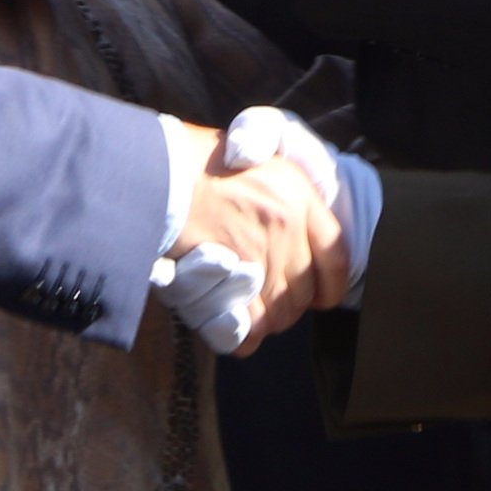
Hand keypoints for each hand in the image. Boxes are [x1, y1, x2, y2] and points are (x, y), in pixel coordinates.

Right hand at [154, 116, 347, 351]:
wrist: (154, 170)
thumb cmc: (194, 162)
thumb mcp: (254, 157)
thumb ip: (281, 197)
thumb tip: (295, 235)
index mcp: (298, 192)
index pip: (336, 255)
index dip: (331, 285)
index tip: (321, 296)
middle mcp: (287, 224)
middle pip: (304, 292)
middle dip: (287, 305)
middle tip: (262, 300)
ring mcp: (260, 253)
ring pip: (279, 314)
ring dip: (262, 319)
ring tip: (239, 307)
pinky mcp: (229, 279)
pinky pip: (249, 328)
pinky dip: (239, 334)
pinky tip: (228, 323)